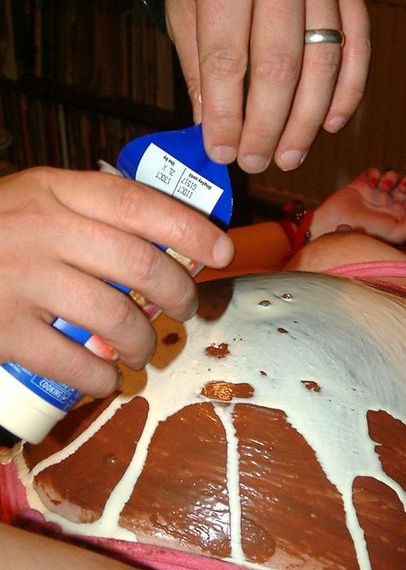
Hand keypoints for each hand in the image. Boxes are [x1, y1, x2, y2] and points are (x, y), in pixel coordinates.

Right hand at [0, 168, 232, 396]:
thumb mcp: (39, 199)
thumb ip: (92, 212)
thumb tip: (170, 243)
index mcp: (56, 189)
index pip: (138, 202)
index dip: (189, 228)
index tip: (221, 251)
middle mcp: (42, 229)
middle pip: (141, 266)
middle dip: (180, 296)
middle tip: (184, 310)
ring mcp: (21, 281)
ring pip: (117, 319)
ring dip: (146, 343)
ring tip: (145, 350)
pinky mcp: (4, 331)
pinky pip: (76, 365)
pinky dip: (104, 380)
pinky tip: (107, 379)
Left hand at [163, 0, 369, 172]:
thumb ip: (198, 63)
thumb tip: (213, 127)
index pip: (228, 59)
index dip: (226, 115)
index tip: (221, 150)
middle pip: (279, 69)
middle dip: (266, 127)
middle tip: (255, 162)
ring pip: (322, 65)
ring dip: (306, 122)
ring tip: (288, 156)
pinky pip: (357, 49)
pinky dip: (347, 93)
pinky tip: (329, 125)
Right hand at [311, 168, 405, 243]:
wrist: (336, 224)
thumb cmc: (366, 232)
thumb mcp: (397, 232)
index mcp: (400, 217)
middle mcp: (390, 205)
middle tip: (402, 187)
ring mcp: (376, 193)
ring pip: (393, 176)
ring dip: (391, 178)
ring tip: (383, 186)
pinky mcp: (363, 183)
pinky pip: (375, 172)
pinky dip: (375, 174)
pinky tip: (371, 182)